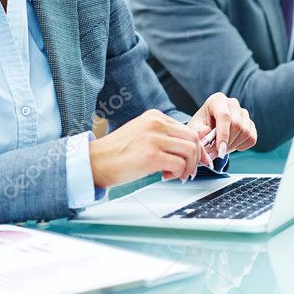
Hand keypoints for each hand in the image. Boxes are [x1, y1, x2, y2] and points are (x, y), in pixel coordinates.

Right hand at [88, 110, 212, 187]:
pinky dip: (178, 174)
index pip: (187, 129)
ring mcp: (154, 138)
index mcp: (154, 116)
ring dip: (188, 167)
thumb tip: (192, 143)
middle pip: (193, 138)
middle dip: (197, 158)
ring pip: (190, 150)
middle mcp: (156, 123)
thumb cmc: (117, 153)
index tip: (197, 160)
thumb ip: (166, 137)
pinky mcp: (151, 155)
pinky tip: (165, 176)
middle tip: (190, 171)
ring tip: (177, 175)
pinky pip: (179, 164)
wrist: (95, 162)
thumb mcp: (144, 136)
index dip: (196, 147)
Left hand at [189, 92, 256, 159]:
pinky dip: (242, 146)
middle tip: (217, 153)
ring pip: (246, 132)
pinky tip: (231, 145)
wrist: (207, 130)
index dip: (223, 134)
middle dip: (227, 143)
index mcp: (217, 100)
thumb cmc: (199, 127)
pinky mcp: (250, 123)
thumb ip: (197, 131)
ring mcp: (243, 112)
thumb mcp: (193, 129)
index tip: (220, 150)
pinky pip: (252, 138)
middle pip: (237, 125)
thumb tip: (205, 131)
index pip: (224, 116)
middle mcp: (232, 103)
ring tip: (221, 149)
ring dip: (234, 146)